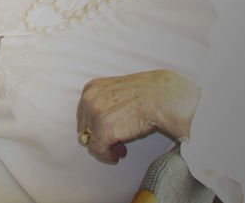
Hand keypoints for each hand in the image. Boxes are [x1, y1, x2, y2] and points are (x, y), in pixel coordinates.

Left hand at [76, 70, 200, 163]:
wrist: (160, 97)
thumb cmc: (146, 95)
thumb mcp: (116, 92)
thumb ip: (105, 103)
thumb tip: (102, 123)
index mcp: (91, 89)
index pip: (83, 114)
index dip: (95, 127)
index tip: (108, 133)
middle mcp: (88, 99)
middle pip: (85, 127)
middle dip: (99, 137)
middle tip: (116, 144)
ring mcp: (94, 114)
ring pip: (90, 140)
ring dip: (105, 146)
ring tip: (120, 148)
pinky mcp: (103, 130)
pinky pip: (97, 149)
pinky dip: (107, 156)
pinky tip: (118, 155)